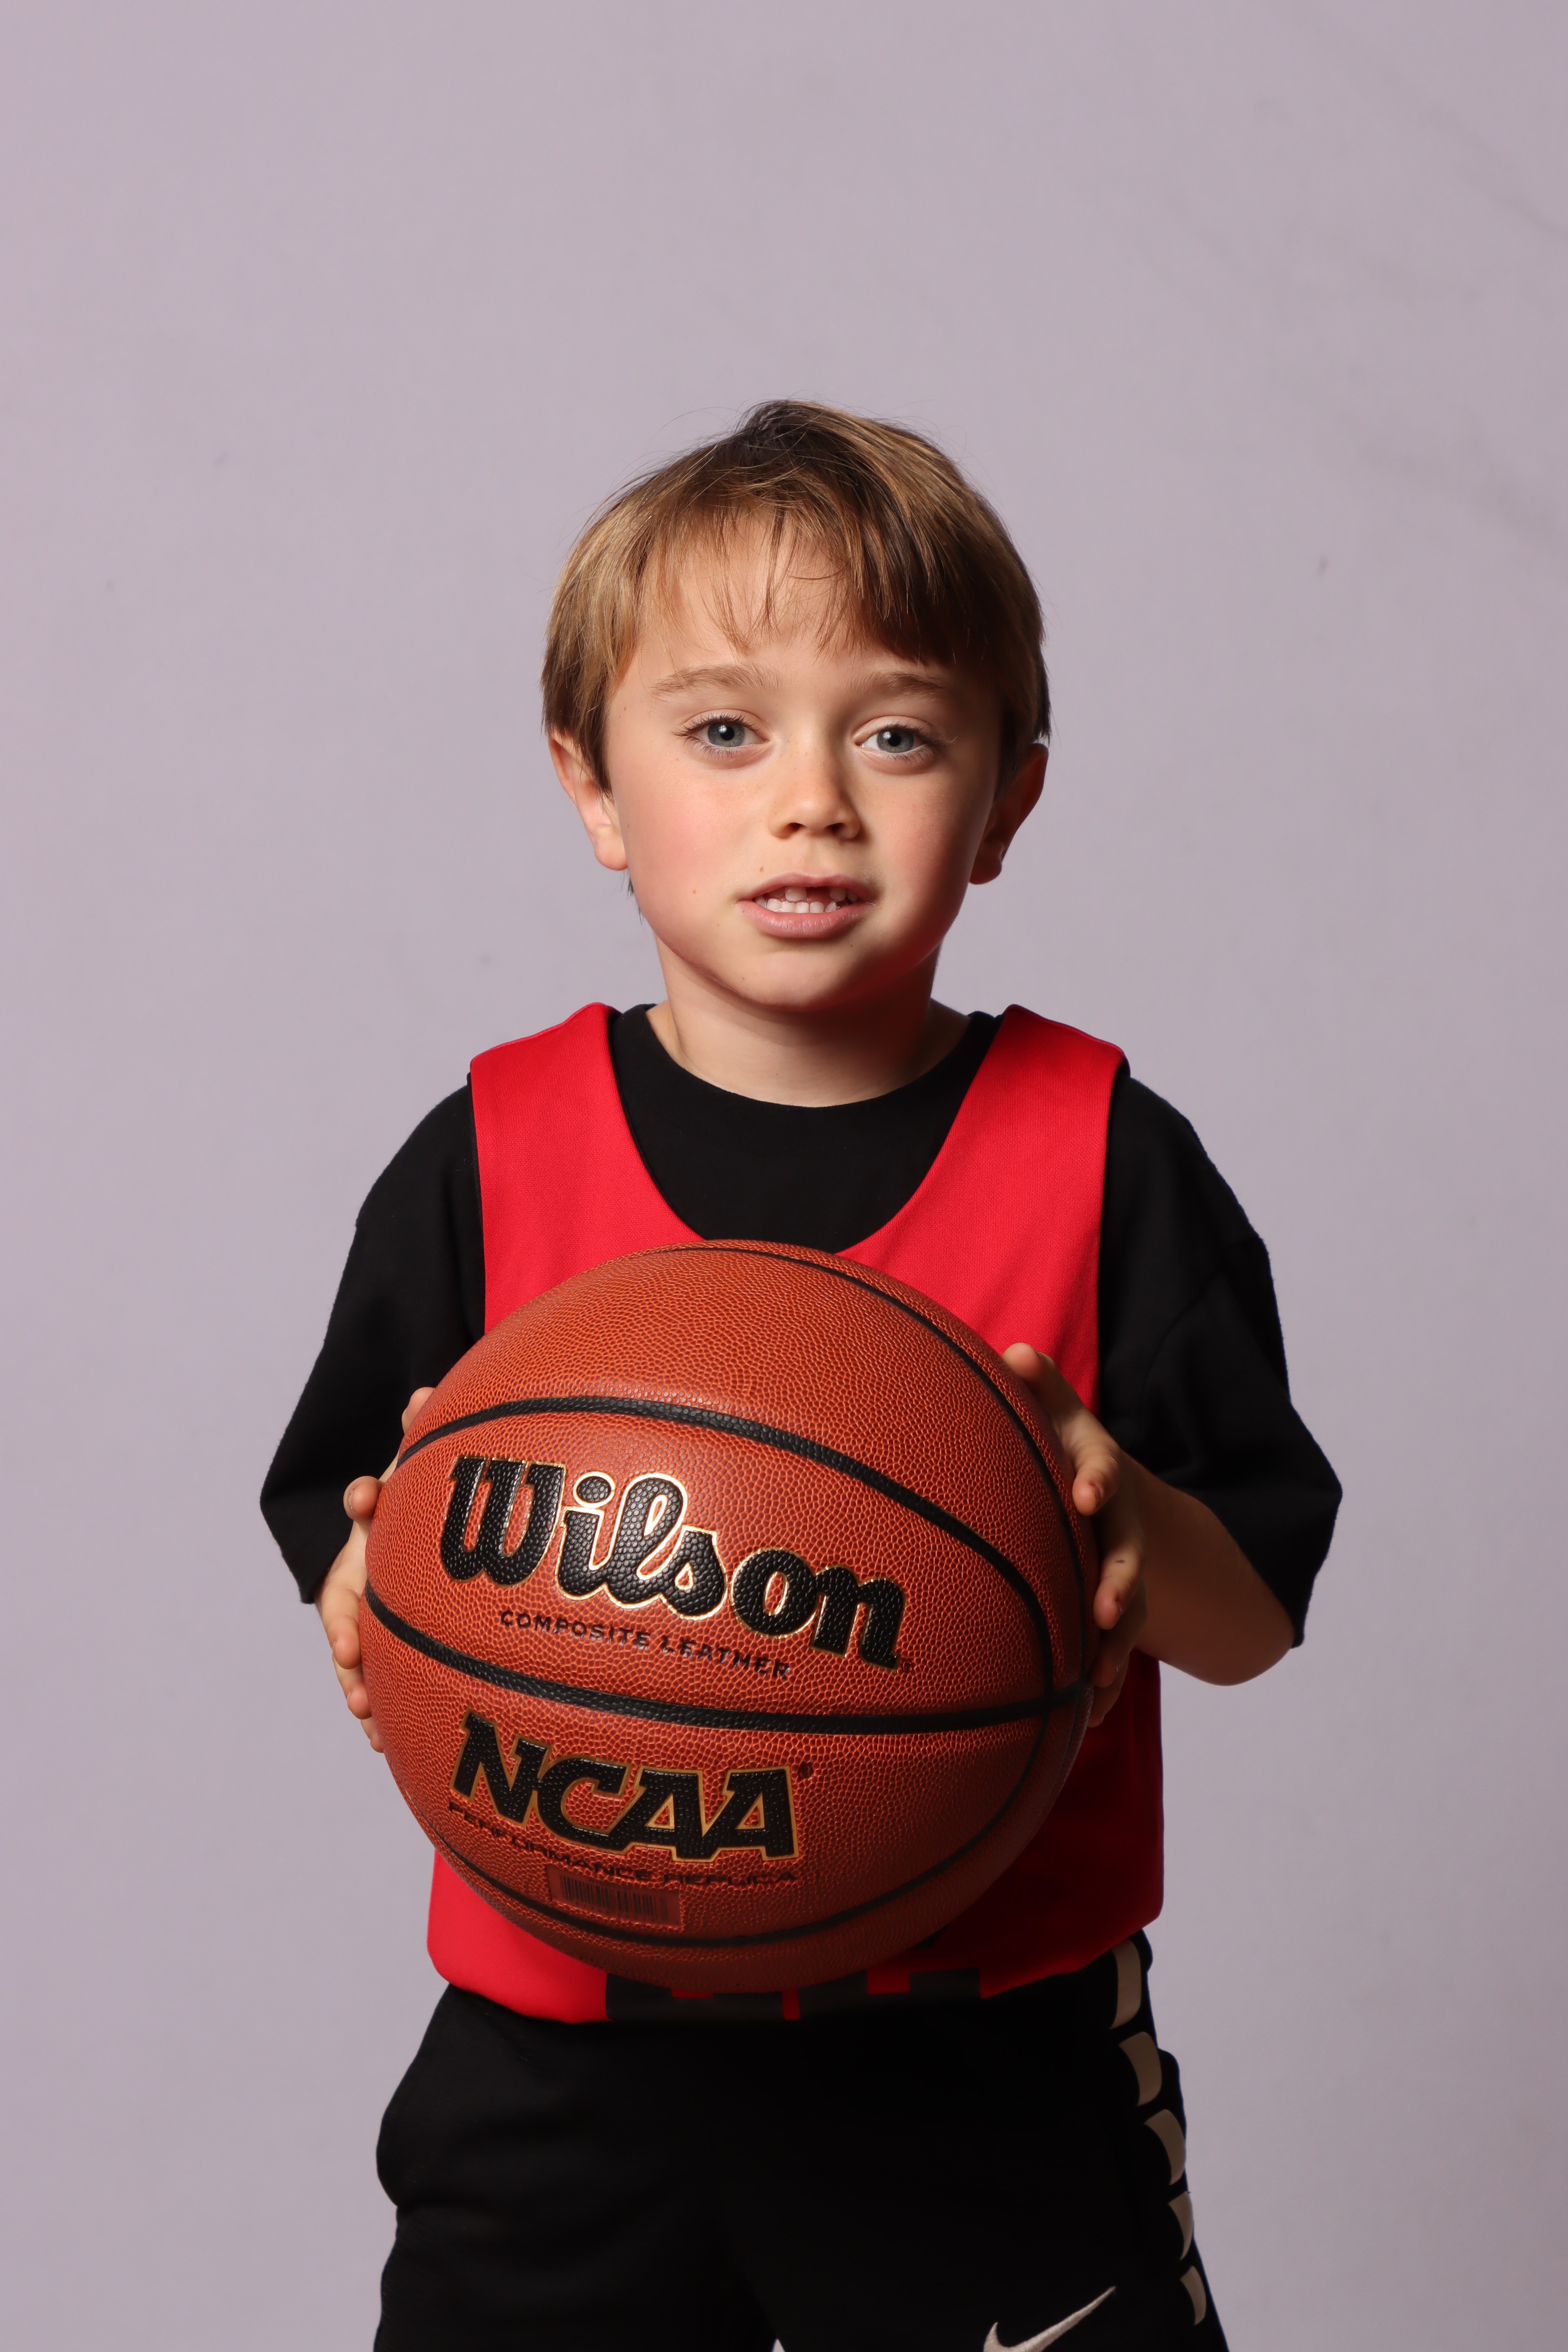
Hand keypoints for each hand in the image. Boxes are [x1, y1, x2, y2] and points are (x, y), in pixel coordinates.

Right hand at [315, 1387, 432, 1749]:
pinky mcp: (397, 1627)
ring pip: (360, 1658)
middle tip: (359, 1689)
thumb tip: (424, 1395)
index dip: (343, 1613)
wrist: (421, 1492)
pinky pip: (387, 1670)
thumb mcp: (421, 1452)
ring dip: (363, 1690)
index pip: (345, 1580)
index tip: (346, 1644)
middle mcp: (361, 1576)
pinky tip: (391, 1746)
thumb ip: (420, 1427)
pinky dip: (387, 1704)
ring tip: (373, 1729)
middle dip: (348, 1660)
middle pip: (344, 1627)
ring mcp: (376, 1604)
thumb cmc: (425, 1471)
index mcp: (364, 1543)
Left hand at [1002, 1344, 1147, 1726]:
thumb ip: (1043, 1391)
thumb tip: (1016, 1352)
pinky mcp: (1108, 1622)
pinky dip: (1102, 1691)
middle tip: (1106, 1610)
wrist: (1112, 1509)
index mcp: (1099, 1481)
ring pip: (1122, 1621)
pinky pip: (1109, 1658)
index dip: (1096, 1483)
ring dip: (1113, 1649)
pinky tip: (1083, 1722)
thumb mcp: (1062, 1421)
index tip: (1085, 1494)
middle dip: (1119, 1585)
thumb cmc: (1066, 1458)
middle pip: (1125, 1559)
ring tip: (1095, 1681)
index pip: (1102, 1476)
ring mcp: (1118, 1581)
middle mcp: (1117, 1533)